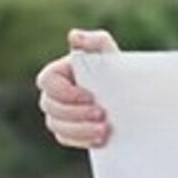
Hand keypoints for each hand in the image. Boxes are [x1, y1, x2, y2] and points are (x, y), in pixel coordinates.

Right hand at [36, 29, 119, 148]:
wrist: (131, 94)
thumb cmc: (116, 68)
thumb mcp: (109, 52)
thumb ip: (95, 41)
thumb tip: (74, 36)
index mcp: (58, 73)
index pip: (47, 82)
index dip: (65, 91)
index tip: (90, 96)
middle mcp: (53, 94)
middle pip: (51, 107)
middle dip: (76, 113)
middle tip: (102, 114)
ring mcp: (59, 114)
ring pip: (57, 125)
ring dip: (79, 130)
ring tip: (104, 130)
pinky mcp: (69, 130)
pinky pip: (66, 139)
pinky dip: (82, 140)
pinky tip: (100, 140)